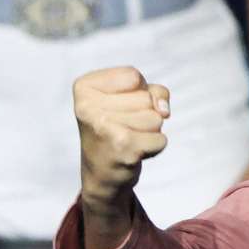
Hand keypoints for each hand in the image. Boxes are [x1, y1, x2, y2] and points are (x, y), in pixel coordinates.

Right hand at [73, 67, 171, 218]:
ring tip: (128, 139)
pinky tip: (134, 152)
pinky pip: (160, 139)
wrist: (102, 173)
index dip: (136, 92)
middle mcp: (87, 106)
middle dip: (145, 113)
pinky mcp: (122, 147)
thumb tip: (163, 110)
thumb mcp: (131, 98)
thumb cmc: (117, 128)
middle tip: (123, 128)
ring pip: (156, 118)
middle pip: (146, 98)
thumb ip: (153, 91)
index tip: (117, 109)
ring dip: (150, 131)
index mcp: (84, 87)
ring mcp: (104, 127)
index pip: (133, 76)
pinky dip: (154, 146)